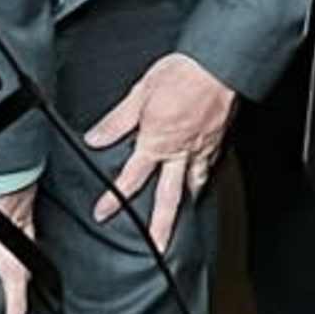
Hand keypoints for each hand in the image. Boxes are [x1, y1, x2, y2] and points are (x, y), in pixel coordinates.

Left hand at [84, 50, 236, 247]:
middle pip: (168, 198)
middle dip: (162, 226)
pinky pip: (209, 168)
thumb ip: (117, 120)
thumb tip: (96, 138)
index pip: (131, 179)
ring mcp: (201, 150)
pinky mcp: (218, 142)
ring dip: (186, 206)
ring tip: (182, 222)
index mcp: (156, 141)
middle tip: (158, 248)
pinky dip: (204, 180)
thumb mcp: (139, 93)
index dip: (115, 198)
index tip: (104, 213)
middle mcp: (179, 153)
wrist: (218, 65)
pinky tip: (200, 182)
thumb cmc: (182, 73)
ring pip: (193, 186)